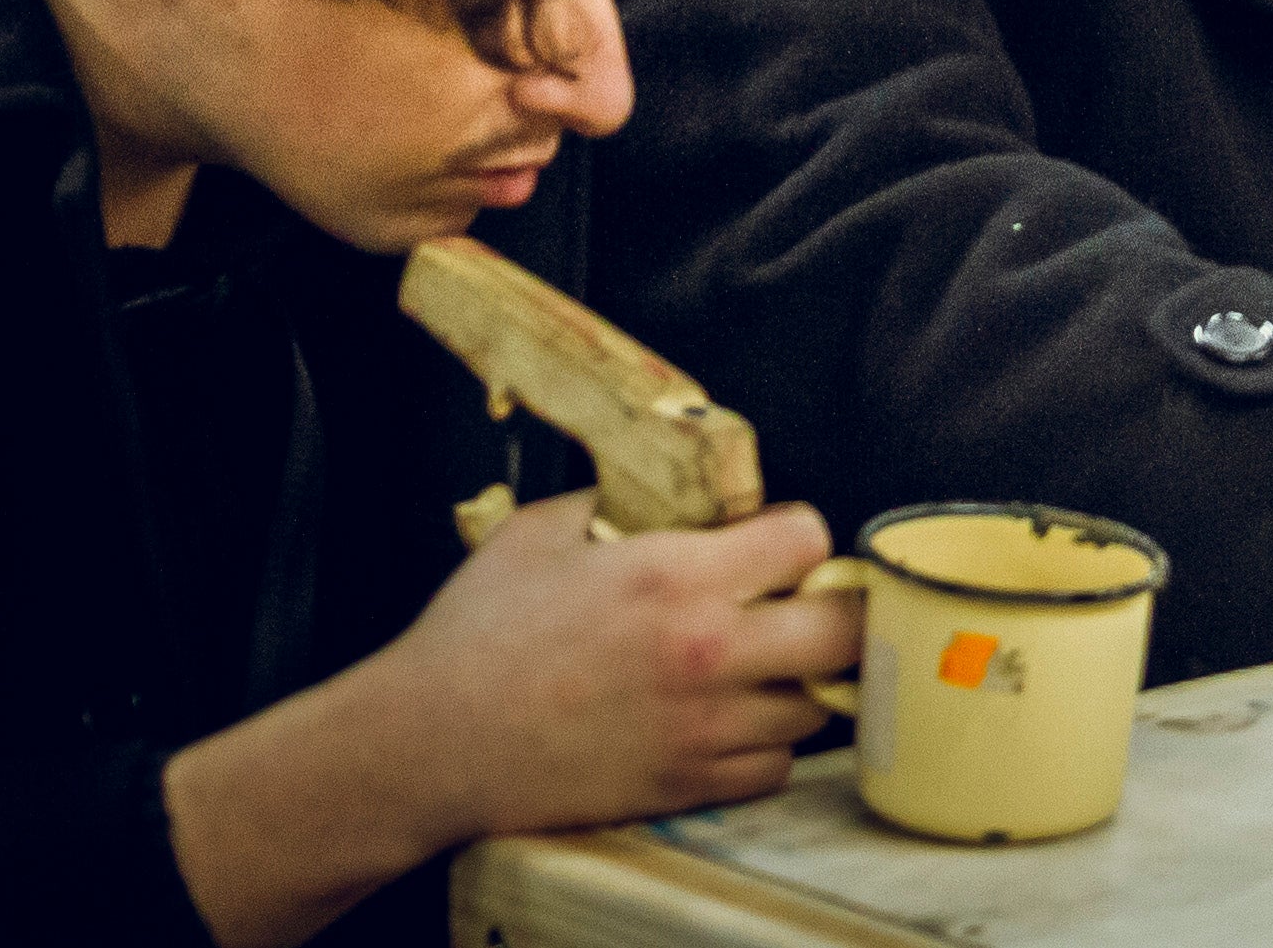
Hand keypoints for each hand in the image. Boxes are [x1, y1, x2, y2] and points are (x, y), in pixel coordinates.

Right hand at [164, 495, 857, 945]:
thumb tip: (657, 488)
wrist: (427, 744)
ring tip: (764, 669)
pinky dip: (766, 748)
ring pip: (817, 706)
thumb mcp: (538, 532)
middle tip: (806, 608)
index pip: (808, 539)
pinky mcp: (684, 785)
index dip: (797, 537)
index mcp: (674, 576)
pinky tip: (732, 723)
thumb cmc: (473, 639)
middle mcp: (705, 650)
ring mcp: (701, 726)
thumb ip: (613, 502)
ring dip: (800, 683)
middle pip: (845, 629)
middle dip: (833, 611)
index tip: (776, 548)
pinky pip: (774, 770)